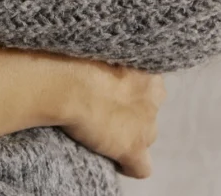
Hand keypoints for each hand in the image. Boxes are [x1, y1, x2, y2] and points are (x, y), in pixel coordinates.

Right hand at [59, 60, 165, 178]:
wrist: (66, 85)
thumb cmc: (75, 62)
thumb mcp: (99, 54)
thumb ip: (110, 65)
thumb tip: (100, 70)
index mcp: (149, 74)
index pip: (148, 87)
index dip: (129, 91)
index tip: (112, 91)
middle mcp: (154, 100)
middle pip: (147, 112)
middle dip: (132, 114)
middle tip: (106, 111)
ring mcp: (146, 126)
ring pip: (145, 137)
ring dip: (129, 136)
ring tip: (104, 135)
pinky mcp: (133, 149)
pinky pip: (141, 167)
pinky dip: (128, 166)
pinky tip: (116, 162)